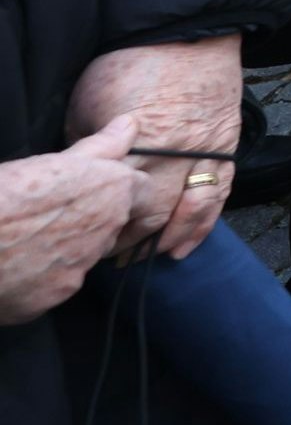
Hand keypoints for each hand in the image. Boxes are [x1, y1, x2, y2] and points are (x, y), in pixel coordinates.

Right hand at [0, 123, 140, 322]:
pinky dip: (39, 277)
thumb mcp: (48, 162)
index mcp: (110, 193)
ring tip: (25, 237)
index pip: (142, 190)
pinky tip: (13, 264)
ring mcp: (79, 271)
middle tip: (53, 212)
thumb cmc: (2, 195)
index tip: (99, 188)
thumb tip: (130, 125)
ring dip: (65, 249)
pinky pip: (53, 287)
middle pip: (113, 226)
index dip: (121, 188)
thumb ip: (98, 148)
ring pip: (83, 258)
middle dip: (92, 219)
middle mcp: (104, 234)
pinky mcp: (53, 299)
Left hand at [72, 38, 238, 261]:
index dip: (103, 227)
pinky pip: (219, 194)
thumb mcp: (89, 104)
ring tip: (153, 258)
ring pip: (192, 211)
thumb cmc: (129, 63)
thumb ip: (89, 145)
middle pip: (155, 214)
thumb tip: (78, 177)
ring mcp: (206, 152)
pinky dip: (204, 223)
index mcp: (137, 145)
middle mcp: (176, 155)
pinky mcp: (226, 146)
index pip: (119, 203)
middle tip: (111, 257)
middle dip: (133, 241)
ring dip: (172, 239)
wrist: (187, 33)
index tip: (86, 239)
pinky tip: (188, 242)